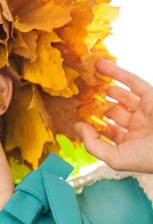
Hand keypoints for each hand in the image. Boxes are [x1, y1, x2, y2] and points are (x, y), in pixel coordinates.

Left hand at [75, 59, 152, 173]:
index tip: (78, 115)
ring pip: (123, 95)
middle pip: (115, 111)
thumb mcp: (115, 158)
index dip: (94, 124)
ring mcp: (145, 110)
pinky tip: (101, 65)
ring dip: (106, 87)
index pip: (109, 131)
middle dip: (98, 104)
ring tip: (89, 80)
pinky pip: (134, 82)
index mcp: (131, 142)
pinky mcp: (152, 96)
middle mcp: (138, 126)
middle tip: (81, 95)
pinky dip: (118, 73)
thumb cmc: (148, 157)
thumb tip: (78, 127)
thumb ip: (93, 144)